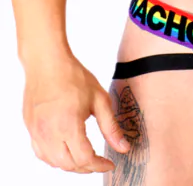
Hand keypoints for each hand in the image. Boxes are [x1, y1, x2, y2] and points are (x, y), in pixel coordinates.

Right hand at [23, 54, 129, 173]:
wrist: (46, 62)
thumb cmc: (74, 76)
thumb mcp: (99, 99)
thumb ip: (111, 127)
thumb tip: (123, 148)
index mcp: (68, 125)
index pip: (84, 159)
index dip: (99, 165)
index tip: (110, 163)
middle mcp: (49, 133)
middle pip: (68, 165)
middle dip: (86, 168)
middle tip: (99, 161)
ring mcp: (36, 132)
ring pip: (53, 162)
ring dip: (71, 165)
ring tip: (85, 157)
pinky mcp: (30, 129)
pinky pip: (41, 153)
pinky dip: (55, 158)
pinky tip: (66, 150)